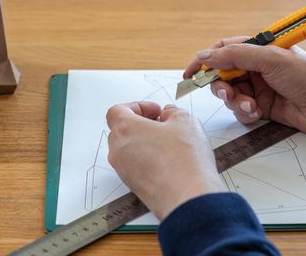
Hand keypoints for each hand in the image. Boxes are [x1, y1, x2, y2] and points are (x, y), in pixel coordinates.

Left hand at [106, 102, 225, 220]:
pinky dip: (147, 160)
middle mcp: (118, 150)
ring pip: (127, 150)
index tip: (154, 111)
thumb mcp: (185, 121)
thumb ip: (173, 112)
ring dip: (144, 143)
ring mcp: (123, 170)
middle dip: (141, 125)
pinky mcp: (133, 185)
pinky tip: (169, 161)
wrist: (188, 198)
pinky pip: (135, 166)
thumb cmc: (183, 160)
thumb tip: (169, 114)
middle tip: (162, 126)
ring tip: (169, 144)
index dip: (136, 107)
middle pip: (121, 130)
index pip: (117, 111)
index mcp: (124, 129)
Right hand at [184, 36, 305, 135]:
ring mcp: (257, 88)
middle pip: (222, 76)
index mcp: (256, 50)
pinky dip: (244, 113)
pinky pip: (240, 111)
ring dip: (235, 102)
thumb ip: (234, 55)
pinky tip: (257, 113)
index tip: (191, 73)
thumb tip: (204, 56)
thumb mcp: (269, 58)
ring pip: (229, 95)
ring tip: (250, 105)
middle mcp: (254, 68)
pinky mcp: (261, 107)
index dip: (205, 61)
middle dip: (221, 87)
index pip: (222, 51)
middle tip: (227, 94)